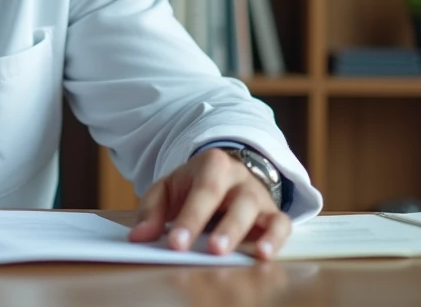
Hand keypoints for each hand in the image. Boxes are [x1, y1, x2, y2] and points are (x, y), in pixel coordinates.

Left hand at [127, 148, 290, 259]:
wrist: (225, 174)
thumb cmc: (193, 185)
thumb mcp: (168, 189)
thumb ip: (152, 211)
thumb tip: (138, 237)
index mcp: (213, 165)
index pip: (203, 191)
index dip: (191, 218)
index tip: (176, 244)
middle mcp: (239, 178)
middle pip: (235, 201)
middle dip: (223, 228)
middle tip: (211, 251)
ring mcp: (259, 196)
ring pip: (258, 212)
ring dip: (245, 235)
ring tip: (232, 254)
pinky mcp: (274, 214)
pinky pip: (282, 225)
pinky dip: (275, 240)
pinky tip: (263, 255)